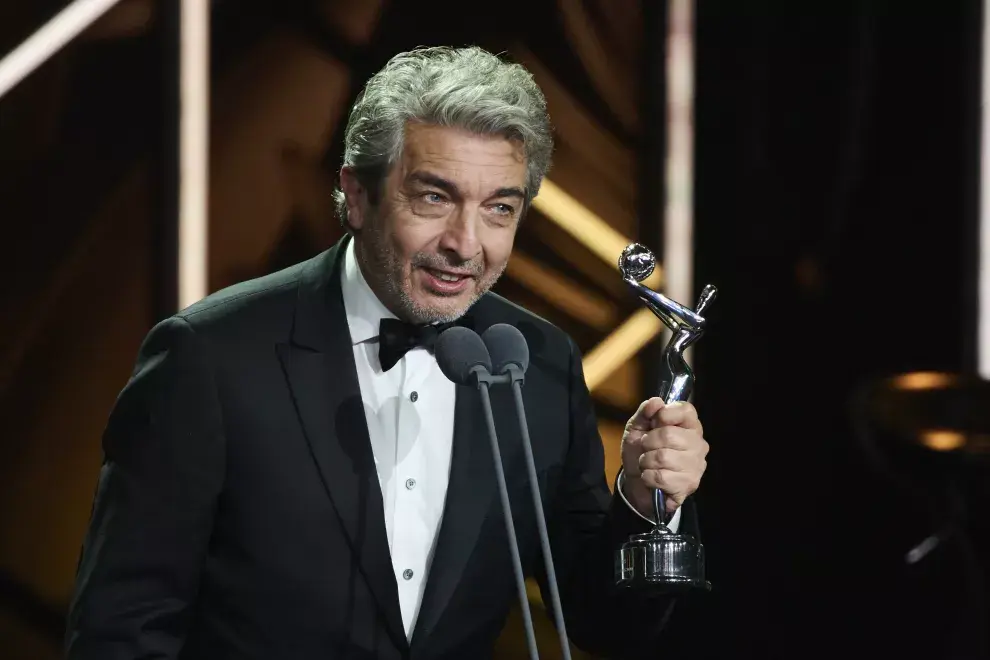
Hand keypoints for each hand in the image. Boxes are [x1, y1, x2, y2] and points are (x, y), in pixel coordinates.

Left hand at [620, 397, 708, 517]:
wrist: (636, 483)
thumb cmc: (640, 452)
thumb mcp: (637, 428)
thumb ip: (645, 412)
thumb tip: (656, 402)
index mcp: (689, 425)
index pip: (686, 410)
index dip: (665, 414)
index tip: (654, 423)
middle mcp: (698, 444)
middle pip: (669, 435)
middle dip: (648, 442)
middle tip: (646, 448)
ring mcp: (696, 466)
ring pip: (663, 457)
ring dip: (646, 461)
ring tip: (648, 464)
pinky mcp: (689, 485)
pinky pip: (661, 477)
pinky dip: (648, 477)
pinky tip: (651, 478)